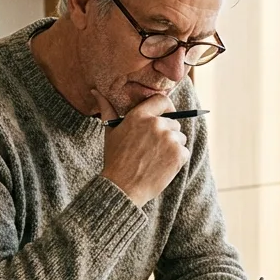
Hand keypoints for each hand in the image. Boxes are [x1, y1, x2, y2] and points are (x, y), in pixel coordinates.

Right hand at [93, 90, 188, 207]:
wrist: (122, 188)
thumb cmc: (115, 159)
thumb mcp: (110, 132)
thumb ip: (107, 109)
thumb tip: (95, 91)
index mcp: (139, 116)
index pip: (161, 100)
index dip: (166, 107)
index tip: (167, 114)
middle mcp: (156, 124)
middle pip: (173, 123)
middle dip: (166, 134)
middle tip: (152, 149)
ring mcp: (169, 139)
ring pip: (180, 138)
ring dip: (172, 147)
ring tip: (155, 159)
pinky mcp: (178, 154)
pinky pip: (184, 152)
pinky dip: (176, 160)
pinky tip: (161, 166)